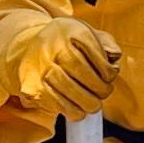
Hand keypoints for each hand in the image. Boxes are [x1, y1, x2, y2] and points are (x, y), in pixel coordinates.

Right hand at [8, 16, 124, 124]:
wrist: (29, 48)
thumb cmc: (67, 43)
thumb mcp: (87, 33)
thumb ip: (106, 43)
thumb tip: (114, 58)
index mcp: (70, 30)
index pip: (94, 52)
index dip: (107, 70)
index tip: (110, 77)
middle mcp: (53, 46)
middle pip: (81, 71)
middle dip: (99, 88)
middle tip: (104, 93)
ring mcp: (40, 66)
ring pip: (67, 88)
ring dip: (87, 102)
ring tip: (94, 105)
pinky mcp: (32, 84)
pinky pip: (55, 101)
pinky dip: (72, 111)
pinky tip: (80, 111)